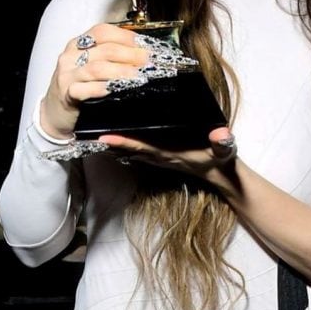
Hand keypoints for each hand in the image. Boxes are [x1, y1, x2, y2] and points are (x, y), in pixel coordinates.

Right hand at [40, 24, 150, 138]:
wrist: (54, 112)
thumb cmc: (77, 86)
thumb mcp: (89, 65)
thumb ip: (109, 56)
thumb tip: (141, 53)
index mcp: (78, 44)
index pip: (103, 31)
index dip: (126, 36)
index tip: (145, 44)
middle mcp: (71, 56)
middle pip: (105, 49)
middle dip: (131, 54)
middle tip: (148, 61)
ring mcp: (67, 75)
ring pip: (98, 68)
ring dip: (122, 71)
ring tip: (139, 76)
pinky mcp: (67, 94)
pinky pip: (86, 89)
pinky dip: (104, 88)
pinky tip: (117, 89)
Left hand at [98, 126, 237, 177]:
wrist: (221, 177)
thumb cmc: (220, 162)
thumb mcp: (224, 151)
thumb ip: (223, 143)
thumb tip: (222, 134)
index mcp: (169, 153)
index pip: (142, 147)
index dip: (123, 142)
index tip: (105, 137)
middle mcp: (159, 156)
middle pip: (128, 149)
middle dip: (109, 142)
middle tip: (86, 132)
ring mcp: (159, 157)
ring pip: (130, 151)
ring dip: (113, 144)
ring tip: (92, 132)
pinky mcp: (161, 155)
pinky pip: (137, 149)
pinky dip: (124, 143)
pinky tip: (114, 136)